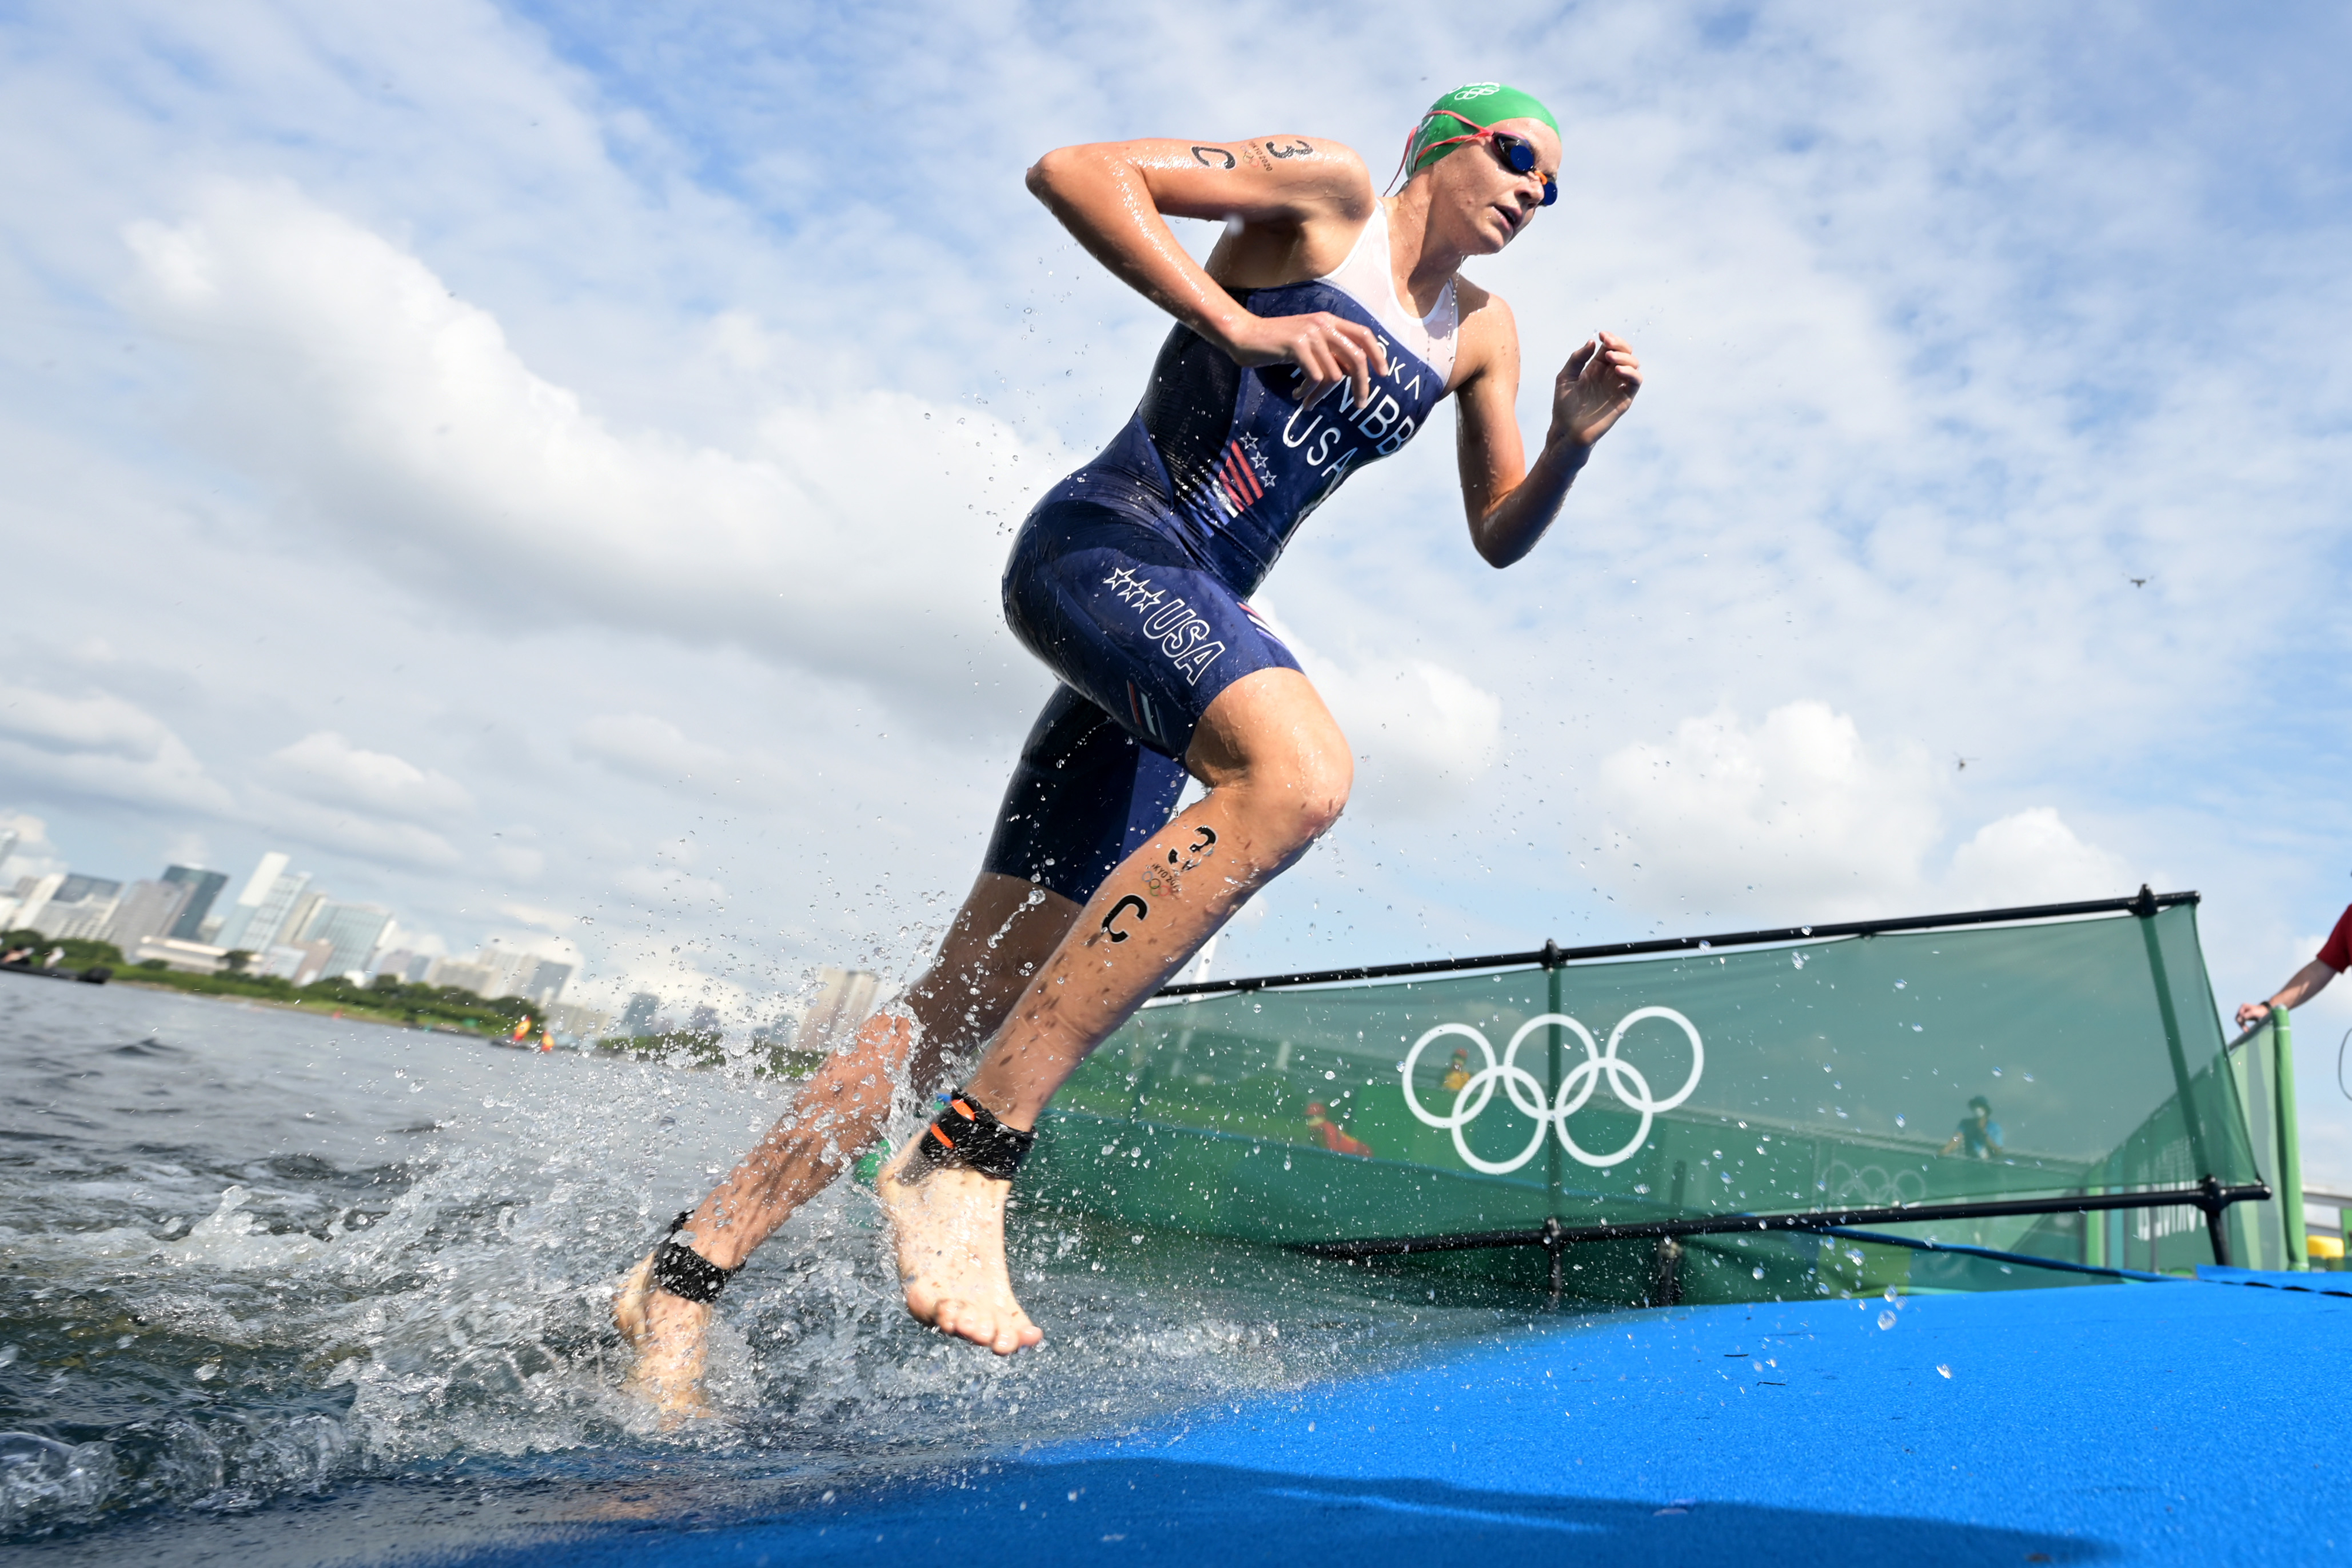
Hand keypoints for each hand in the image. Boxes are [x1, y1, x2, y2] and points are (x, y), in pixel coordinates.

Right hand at [1221, 310, 1388, 410]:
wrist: (1243, 335)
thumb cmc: (1273, 342)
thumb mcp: (1307, 342)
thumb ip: (1328, 351)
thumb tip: (1350, 373)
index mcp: (1328, 321)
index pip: (1364, 334)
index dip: (1378, 354)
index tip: (1383, 375)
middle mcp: (1323, 324)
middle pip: (1357, 358)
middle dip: (1362, 385)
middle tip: (1360, 404)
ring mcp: (1311, 334)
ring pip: (1334, 375)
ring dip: (1322, 395)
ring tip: (1308, 400)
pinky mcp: (1297, 346)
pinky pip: (1315, 378)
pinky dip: (1308, 392)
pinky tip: (1297, 395)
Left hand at [1551, 330, 1641, 449]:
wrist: (1567, 430)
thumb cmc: (1564, 406)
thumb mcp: (1565, 377)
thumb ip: (1577, 359)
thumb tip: (1592, 342)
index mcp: (1596, 367)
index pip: (1610, 347)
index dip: (1610, 338)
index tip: (1602, 335)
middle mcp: (1609, 375)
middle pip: (1625, 352)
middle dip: (1619, 344)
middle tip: (1607, 344)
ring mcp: (1618, 386)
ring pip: (1634, 364)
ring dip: (1625, 357)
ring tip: (1610, 359)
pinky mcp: (1624, 399)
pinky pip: (1635, 382)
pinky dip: (1631, 373)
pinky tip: (1617, 370)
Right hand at [2235, 1001, 2270, 1028]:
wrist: (2267, 1011)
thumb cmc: (2261, 1011)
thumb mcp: (2254, 1012)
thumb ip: (2246, 1015)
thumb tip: (2238, 1020)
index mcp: (2243, 1006)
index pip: (2239, 1016)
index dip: (2241, 1022)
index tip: (2246, 1028)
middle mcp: (2242, 1009)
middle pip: (2238, 1018)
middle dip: (2241, 1025)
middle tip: (2246, 1031)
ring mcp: (2244, 1013)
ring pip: (2240, 1021)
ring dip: (2242, 1026)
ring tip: (2247, 1031)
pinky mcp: (2246, 1017)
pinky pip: (2243, 1022)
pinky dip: (2244, 1026)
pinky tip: (2247, 1029)